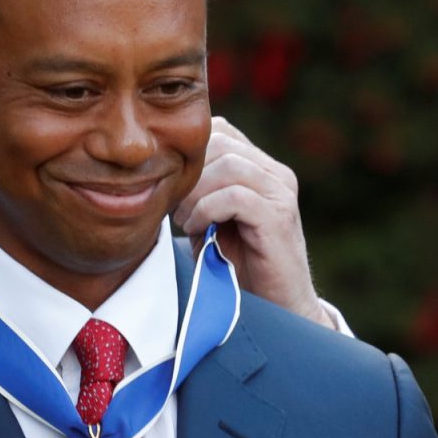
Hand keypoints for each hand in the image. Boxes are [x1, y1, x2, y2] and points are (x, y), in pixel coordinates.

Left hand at [172, 117, 334, 327]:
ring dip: (196, 193)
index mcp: (261, 167)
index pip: (220, 131)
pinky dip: (207, 210)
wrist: (274, 306)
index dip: (188, 154)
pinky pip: (235, 196)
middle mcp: (275, 174)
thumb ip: (195, 190)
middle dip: (188, 173)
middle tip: (175, 207)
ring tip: (186, 220)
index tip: (172, 187)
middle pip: (221, 142)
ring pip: (228, 164)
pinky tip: (199, 229)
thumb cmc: (235, 263)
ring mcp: (281, 193)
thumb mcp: (209, 219)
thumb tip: (156, 170)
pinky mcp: (278, 217)